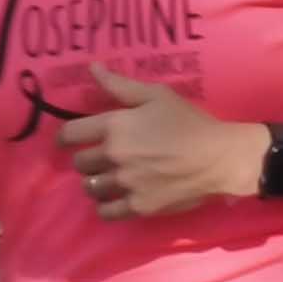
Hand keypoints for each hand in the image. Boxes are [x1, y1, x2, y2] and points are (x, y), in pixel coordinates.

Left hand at [65, 67, 261, 220]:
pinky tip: (115, 200)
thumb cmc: (189, 122)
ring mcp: (125, 183)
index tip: (67, 141)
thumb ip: (120, 85)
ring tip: (108, 180)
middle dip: (86, 160)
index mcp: (114, 126)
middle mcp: (114, 156)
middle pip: (80, 163)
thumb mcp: (156, 95)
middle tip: (100, 159)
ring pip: (90, 188)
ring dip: (95, 183)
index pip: (70, 134)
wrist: (218, 157)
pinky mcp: (138, 206)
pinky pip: (106, 212)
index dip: (64, 138)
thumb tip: (92, 69)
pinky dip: (106, 206)